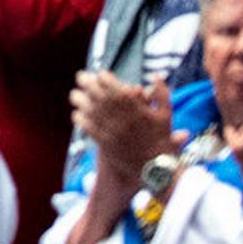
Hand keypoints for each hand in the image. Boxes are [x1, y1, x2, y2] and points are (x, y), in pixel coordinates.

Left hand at [72, 71, 177, 186]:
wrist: (156, 170)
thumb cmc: (162, 141)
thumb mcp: (167, 116)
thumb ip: (162, 94)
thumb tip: (156, 76)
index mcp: (135, 108)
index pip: (114, 87)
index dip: (104, 77)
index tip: (100, 74)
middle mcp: (121, 117)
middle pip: (98, 94)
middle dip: (87, 83)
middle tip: (81, 77)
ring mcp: (111, 130)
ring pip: (90, 110)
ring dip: (80, 100)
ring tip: (75, 95)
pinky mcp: (104, 143)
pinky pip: (88, 128)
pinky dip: (80, 119)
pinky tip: (77, 114)